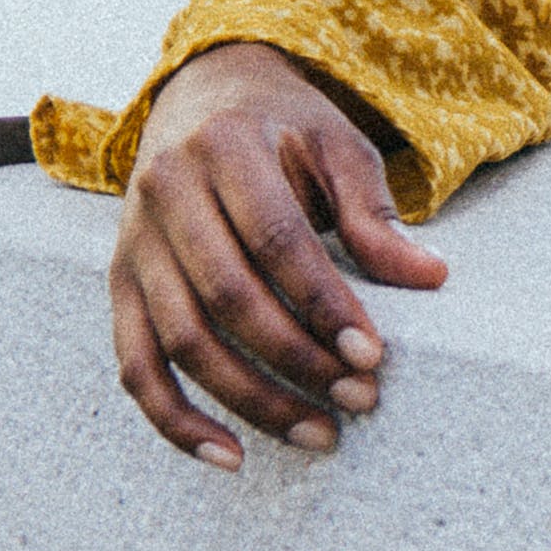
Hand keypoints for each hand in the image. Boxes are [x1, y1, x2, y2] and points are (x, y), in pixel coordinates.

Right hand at [113, 41, 446, 465]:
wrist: (202, 95)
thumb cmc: (284, 127)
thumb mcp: (337, 144)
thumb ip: (373, 211)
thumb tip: (430, 277)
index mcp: (224, 146)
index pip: (275, 239)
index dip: (324, 303)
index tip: (373, 354)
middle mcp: (166, 191)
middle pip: (227, 296)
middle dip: (297, 360)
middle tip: (360, 400)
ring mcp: (134, 242)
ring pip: (182, 340)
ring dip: (251, 399)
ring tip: (318, 433)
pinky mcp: (120, 284)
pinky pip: (136, 365)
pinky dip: (174, 420)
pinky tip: (230, 455)